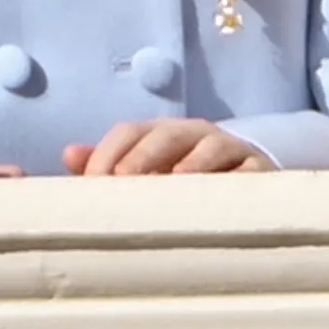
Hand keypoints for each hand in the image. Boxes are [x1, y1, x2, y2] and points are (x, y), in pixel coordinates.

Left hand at [65, 119, 270, 175]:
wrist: (248, 179)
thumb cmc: (184, 178)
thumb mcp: (146, 171)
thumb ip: (106, 164)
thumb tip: (69, 155)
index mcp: (160, 133)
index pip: (129, 132)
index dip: (109, 152)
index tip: (92, 182)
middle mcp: (194, 134)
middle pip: (167, 135)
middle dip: (144, 155)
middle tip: (124, 180)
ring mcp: (230, 149)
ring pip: (211, 147)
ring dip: (193, 162)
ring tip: (175, 180)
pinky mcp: (260, 171)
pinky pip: (250, 171)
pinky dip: (237, 179)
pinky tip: (223, 196)